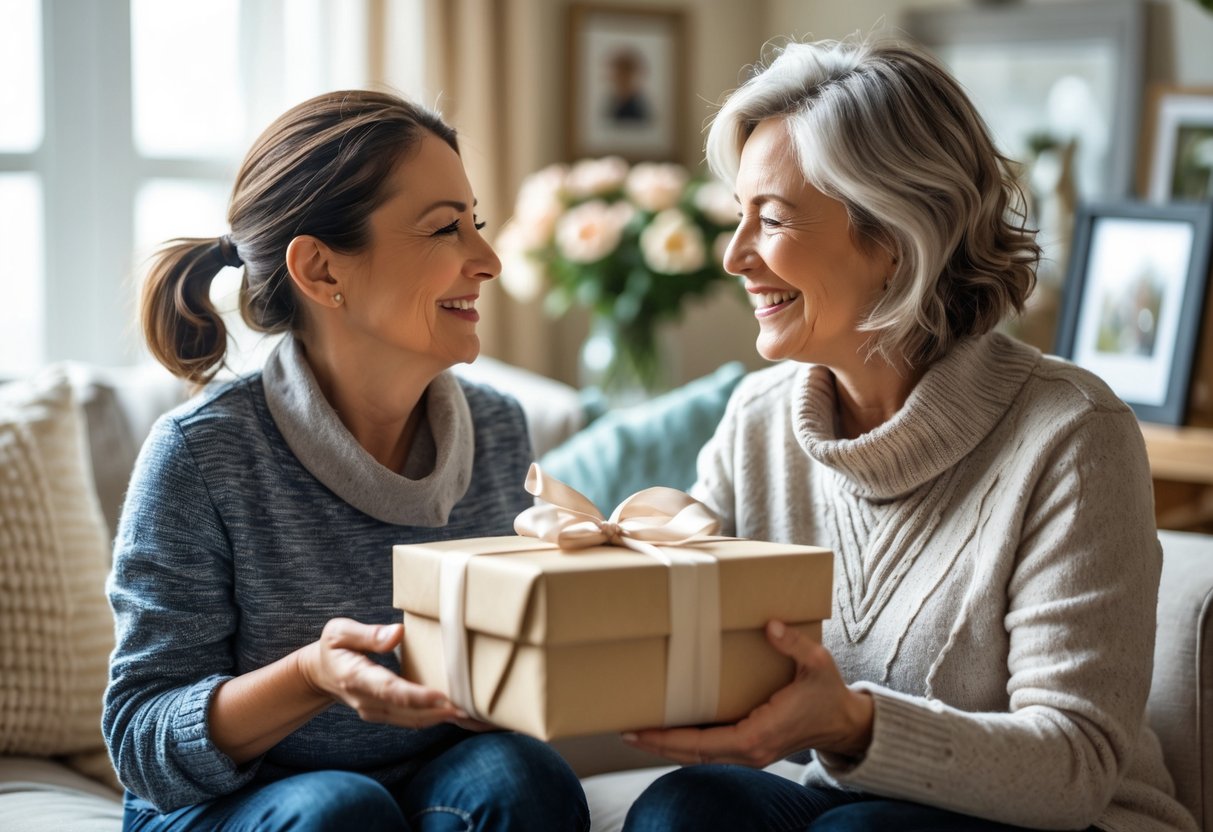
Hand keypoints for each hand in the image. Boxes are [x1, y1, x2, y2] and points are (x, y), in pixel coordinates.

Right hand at [299, 617, 467, 728]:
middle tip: (475, 707)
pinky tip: (465, 717)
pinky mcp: (388, 715)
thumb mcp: (339, 632)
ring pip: (416, 720)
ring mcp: (378, 712)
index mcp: (355, 678)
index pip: (390, 690)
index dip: (416, 696)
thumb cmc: (334, 648)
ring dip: (446, 718)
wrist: (321, 676)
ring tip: (478, 715)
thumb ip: (367, 634)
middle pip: (409, 711)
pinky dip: (441, 719)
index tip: (443, 696)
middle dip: (442, 711)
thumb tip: (397, 633)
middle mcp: (368, 701)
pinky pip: (416, 720)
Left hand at [621, 620, 873, 766]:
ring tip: (638, 731)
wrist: (844, 723)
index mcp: (760, 734)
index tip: (641, 730)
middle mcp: (751, 751)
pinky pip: (711, 751)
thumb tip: (770, 625)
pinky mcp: (750, 749)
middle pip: (693, 754)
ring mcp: (750, 754)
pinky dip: (686, 744)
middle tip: (624, 730)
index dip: (670, 739)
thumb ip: (793, 644)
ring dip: (669, 746)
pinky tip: (668, 731)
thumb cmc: (829, 694)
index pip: (704, 743)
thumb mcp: (817, 665)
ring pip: (700, 755)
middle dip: (658, 745)